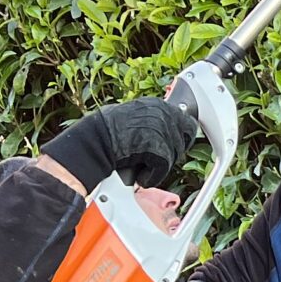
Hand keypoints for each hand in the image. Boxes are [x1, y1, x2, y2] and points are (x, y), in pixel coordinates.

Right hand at [41, 97, 199, 189]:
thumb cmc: (107, 131)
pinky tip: (140, 175)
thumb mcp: (134, 117)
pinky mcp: (158, 148)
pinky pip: (163, 169)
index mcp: (158, 105)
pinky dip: (152, 176)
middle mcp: (163, 113)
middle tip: (154, 159)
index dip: (182, 138)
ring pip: (174, 156)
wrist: (93, 140)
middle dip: (172, 153)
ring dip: (159, 165)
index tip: (176, 147)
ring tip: (141, 164)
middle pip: (184, 140)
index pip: (187, 121)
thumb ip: (152, 121)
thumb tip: (168, 129)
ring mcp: (162, 130)